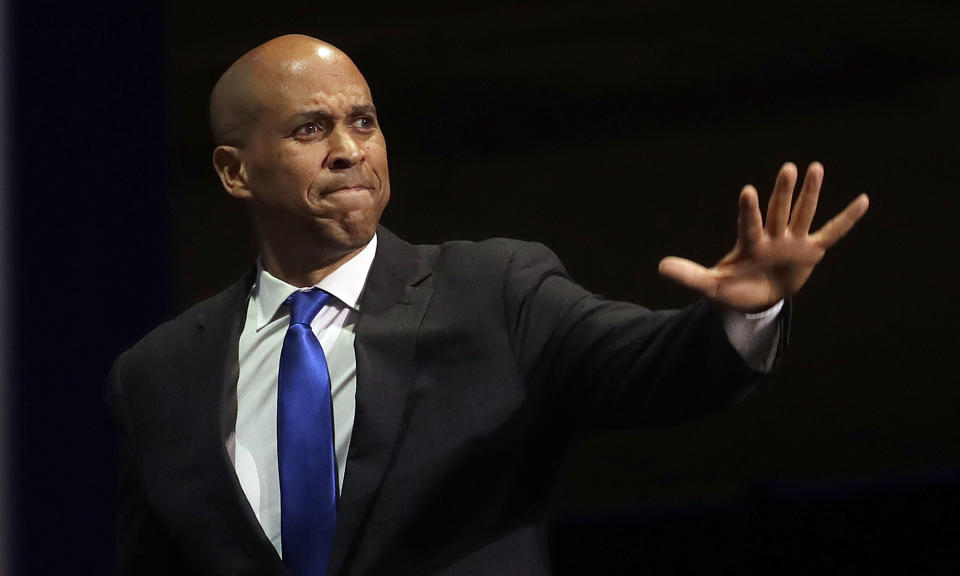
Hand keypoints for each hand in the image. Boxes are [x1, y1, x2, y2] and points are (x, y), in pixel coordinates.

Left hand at [658, 162, 868, 312]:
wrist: (755, 300)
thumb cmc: (733, 289)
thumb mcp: (710, 286)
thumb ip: (689, 275)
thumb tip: (660, 266)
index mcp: (749, 244)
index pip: (749, 224)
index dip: (748, 210)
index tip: (748, 190)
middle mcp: (772, 237)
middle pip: (778, 211)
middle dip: (783, 192)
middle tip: (788, 167)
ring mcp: (792, 242)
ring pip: (802, 214)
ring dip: (809, 194)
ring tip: (814, 167)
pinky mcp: (810, 252)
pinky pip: (832, 233)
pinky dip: (846, 219)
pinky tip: (862, 200)